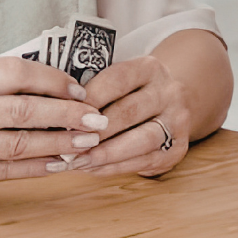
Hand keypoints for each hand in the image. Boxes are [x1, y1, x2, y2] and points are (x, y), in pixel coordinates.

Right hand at [0, 58, 107, 188]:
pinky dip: (37, 168)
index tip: (79, 91)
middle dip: (67, 115)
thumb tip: (55, 85)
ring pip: (19, 144)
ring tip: (86, 142)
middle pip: (24, 110)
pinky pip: (5, 172)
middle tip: (97, 119)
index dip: (54, 81)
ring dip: (59, 144)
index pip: (16, 73)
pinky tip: (60, 163)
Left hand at [68, 56, 190, 177]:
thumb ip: (95, 91)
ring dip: (106, 153)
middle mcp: (169, 92)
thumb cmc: (131, 94)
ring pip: (141, 140)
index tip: (65, 111)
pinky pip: (144, 161)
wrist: (171, 106)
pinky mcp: (177, 149)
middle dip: (95, 129)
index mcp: (150, 68)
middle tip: (67, 142)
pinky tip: (93, 168)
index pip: (117, 79)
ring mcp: (177, 122)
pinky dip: (115, 167)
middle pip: (129, 111)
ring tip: (79, 161)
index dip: (90, 96)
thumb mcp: (119, 82)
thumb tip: (60, 112)